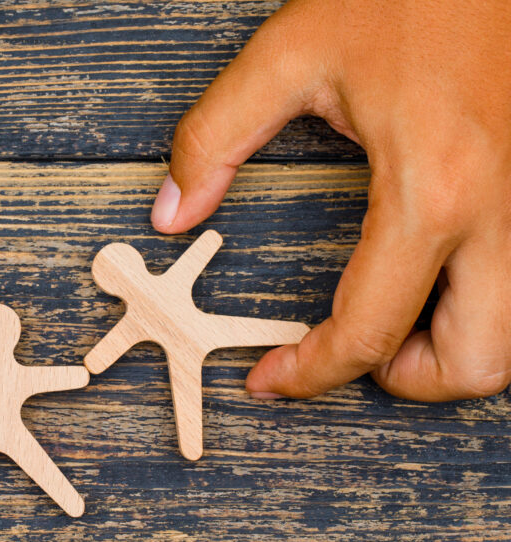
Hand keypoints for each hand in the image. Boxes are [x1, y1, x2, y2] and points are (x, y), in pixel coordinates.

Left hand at [152, 0, 510, 400]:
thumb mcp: (292, 53)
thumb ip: (215, 136)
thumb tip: (173, 211)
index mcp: (434, 190)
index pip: (369, 331)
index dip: (311, 373)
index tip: (272, 378)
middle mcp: (503, 211)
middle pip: (476, 363)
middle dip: (407, 380)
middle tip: (352, 352)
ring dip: (452, 350)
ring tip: (393, 319)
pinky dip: (480, 307)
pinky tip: (434, 274)